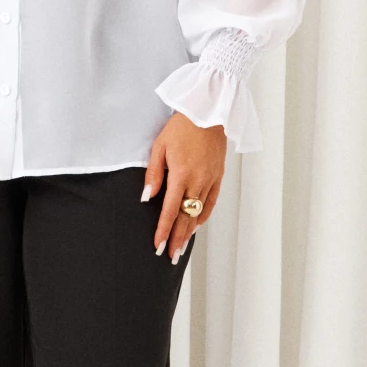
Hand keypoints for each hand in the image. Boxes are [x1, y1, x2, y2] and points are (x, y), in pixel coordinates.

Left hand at [143, 114, 226, 262]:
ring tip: (181, 248)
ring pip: (199, 213)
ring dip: (189, 232)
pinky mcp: (219, 176)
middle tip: (170, 256)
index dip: (163, 230)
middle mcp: (199, 181)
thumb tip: (148, 198)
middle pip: (186, 218)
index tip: (157, 246)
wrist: (209, 111)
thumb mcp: (160, 146)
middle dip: (177, 239)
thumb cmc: (182, 126)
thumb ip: (153, 174)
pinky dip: (203, 216)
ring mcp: (211, 180)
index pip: (171, 210)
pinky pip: (211, 202)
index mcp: (182, 174)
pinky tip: (196, 226)